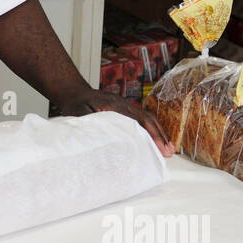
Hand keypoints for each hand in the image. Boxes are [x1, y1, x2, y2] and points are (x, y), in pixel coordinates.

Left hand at [52, 88, 173, 157]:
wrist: (73, 91)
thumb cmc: (75, 103)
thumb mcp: (78, 113)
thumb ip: (89, 124)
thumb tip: (100, 138)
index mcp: (115, 105)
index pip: (139, 120)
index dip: (151, 134)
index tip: (159, 147)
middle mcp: (124, 104)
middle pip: (148, 119)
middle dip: (160, 135)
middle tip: (169, 152)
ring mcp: (125, 105)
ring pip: (147, 118)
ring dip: (159, 133)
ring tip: (168, 148)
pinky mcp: (124, 109)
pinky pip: (142, 119)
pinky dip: (151, 129)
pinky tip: (156, 139)